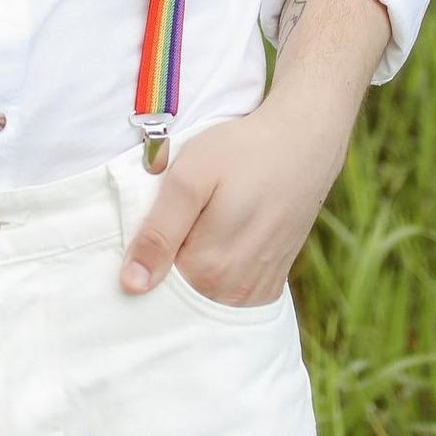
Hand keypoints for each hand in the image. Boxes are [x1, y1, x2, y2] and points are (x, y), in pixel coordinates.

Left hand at [117, 86, 351, 307]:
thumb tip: (132, 285)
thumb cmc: (242, 151)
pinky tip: (221, 238)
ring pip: (204, 295)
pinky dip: (218, 275)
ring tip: (205, 222)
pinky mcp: (271, 282)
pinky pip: (230, 294)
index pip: (153, 286)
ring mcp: (256, 290)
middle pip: (179, 294)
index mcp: (208, 270)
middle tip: (183, 216)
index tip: (155, 225)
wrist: (303, 141)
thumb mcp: (189, 177)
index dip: (146, 256)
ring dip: (194, 267)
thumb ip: (159, 232)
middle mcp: (235, 292)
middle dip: (169, 265)